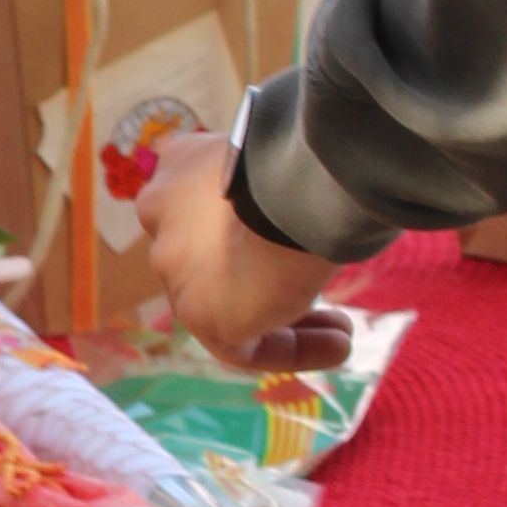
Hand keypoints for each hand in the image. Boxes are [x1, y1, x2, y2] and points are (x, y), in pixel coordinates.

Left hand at [137, 131, 337, 360]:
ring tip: (343, 332)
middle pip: (215, 265)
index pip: (206, 215)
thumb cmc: (306, 156)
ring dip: (289, 324)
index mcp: (179, 171)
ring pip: (229, 309)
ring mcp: (176, 270)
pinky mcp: (201, 315)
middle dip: (270, 284)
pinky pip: (244, 347)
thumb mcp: (284, 156)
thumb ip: (276, 183)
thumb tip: (308, 200)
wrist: (299, 177)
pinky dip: (293, 351)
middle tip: (324, 294)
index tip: (301, 244)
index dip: (256, 239)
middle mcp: (163, 218)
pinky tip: (340, 346)